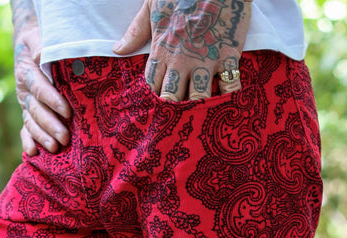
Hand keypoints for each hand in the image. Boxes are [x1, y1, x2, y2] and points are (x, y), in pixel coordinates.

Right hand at [14, 24, 71, 153]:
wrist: (26, 46)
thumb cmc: (38, 41)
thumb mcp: (37, 37)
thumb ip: (40, 45)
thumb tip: (40, 55)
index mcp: (27, 72)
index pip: (40, 88)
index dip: (53, 101)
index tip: (67, 112)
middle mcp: (24, 90)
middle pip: (36, 110)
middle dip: (50, 125)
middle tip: (65, 138)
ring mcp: (25, 103)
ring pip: (31, 122)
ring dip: (42, 136)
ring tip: (54, 148)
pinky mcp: (27, 112)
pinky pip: (25, 129)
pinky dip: (28, 141)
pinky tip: (32, 153)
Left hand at [114, 0, 251, 101]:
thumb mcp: (152, 5)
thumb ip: (136, 31)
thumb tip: (117, 50)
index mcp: (162, 49)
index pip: (152, 86)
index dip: (155, 97)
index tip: (158, 104)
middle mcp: (181, 60)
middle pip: (171, 99)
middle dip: (174, 109)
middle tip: (178, 117)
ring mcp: (206, 59)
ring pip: (198, 98)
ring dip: (200, 105)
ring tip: (202, 113)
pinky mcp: (229, 55)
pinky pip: (230, 85)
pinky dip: (229, 95)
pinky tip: (228, 97)